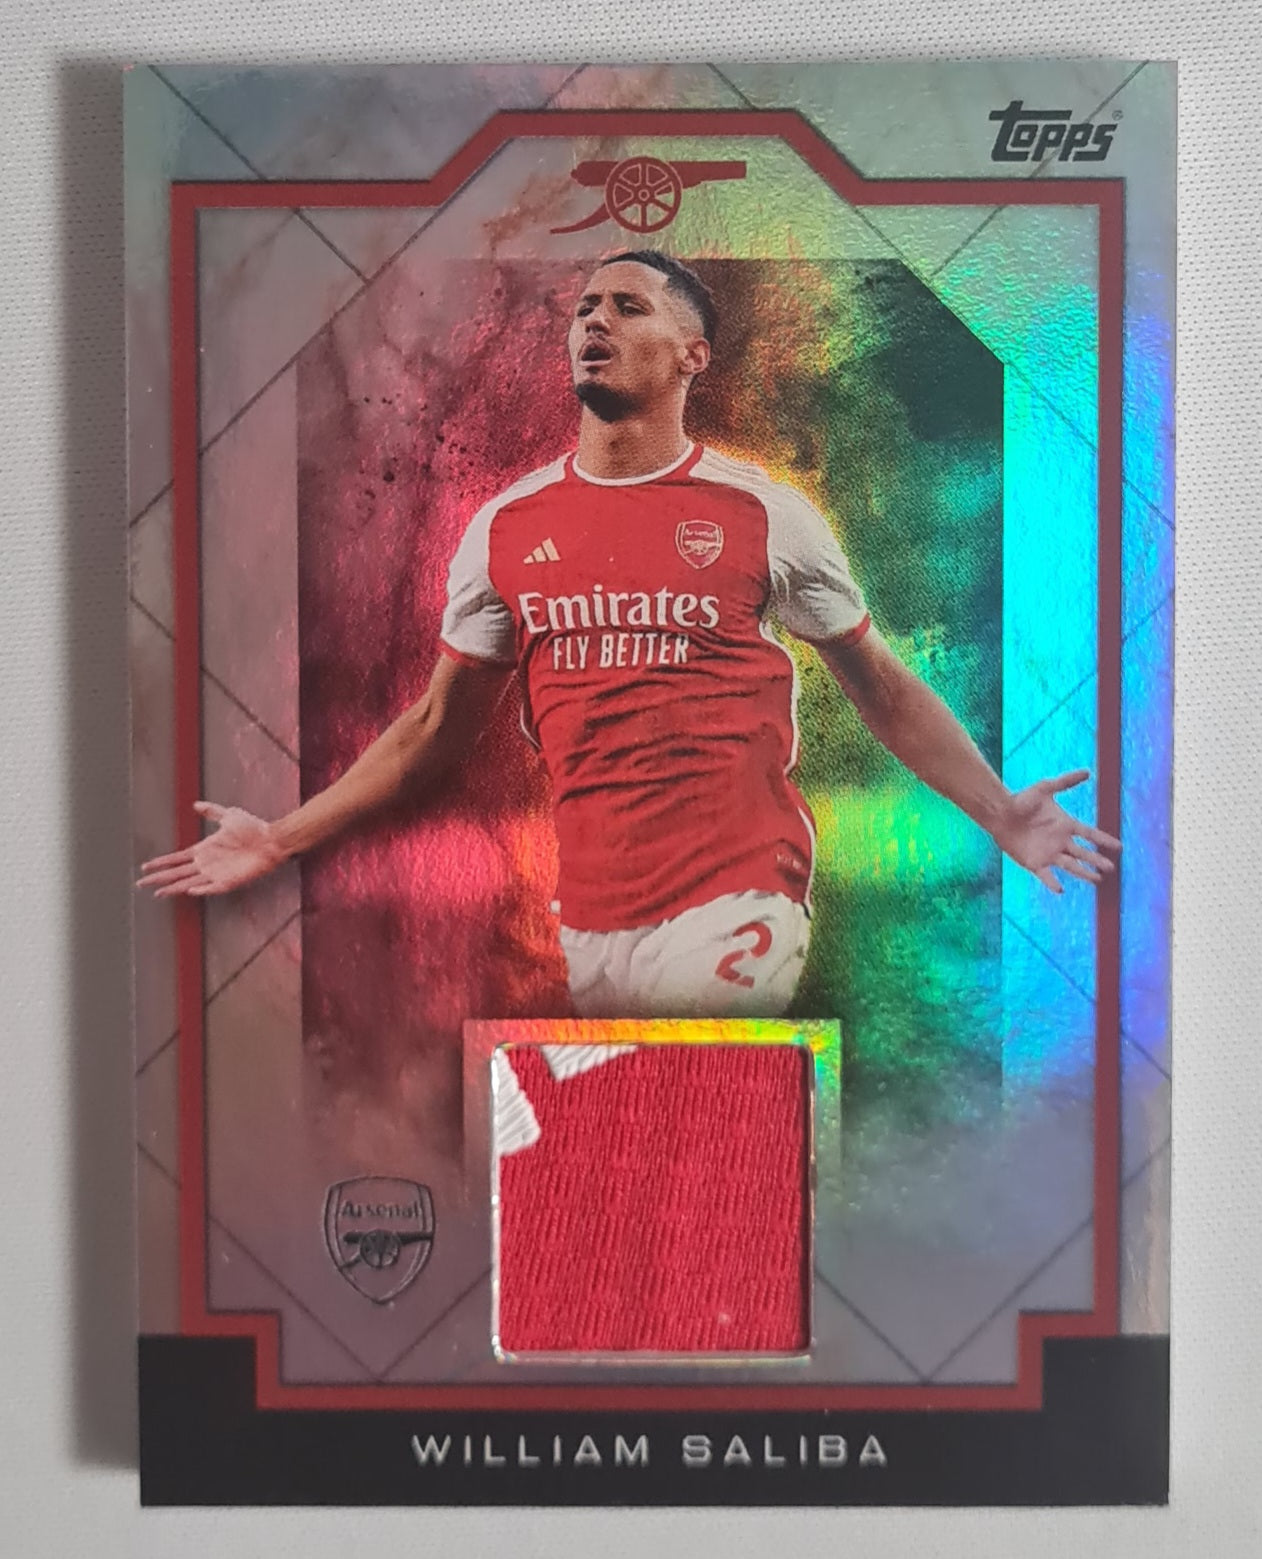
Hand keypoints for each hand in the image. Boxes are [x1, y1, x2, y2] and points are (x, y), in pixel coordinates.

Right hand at [136, 802, 287, 897]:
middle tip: (140, 883)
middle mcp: (207, 864)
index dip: (161, 863)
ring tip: (158, 893)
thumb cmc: (253, 828)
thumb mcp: (229, 815)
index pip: (176, 858)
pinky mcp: (230, 881)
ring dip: (173, 888)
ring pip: (188, 882)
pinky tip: (189, 891)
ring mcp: (217, 873)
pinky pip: (212, 888)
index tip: (145, 867)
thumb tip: (195, 805)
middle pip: (177, 873)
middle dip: (159, 878)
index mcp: (204, 850)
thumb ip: (212, 812)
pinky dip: (202, 890)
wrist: (272, 839)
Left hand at [991, 769, 1120, 893]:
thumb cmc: (1021, 799)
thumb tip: (1088, 772)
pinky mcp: (1034, 862)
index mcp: (1065, 825)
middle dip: (1097, 861)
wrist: (1000, 813)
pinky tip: (1061, 890)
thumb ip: (1066, 782)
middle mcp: (1060, 841)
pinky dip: (1052, 883)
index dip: (1104, 841)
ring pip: (1071, 866)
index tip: (1119, 847)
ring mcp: (1048, 853)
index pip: (1090, 835)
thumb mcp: (1045, 788)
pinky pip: (1046, 876)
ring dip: (1084, 873)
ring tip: (1098, 880)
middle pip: (1084, 854)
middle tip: (1111, 868)